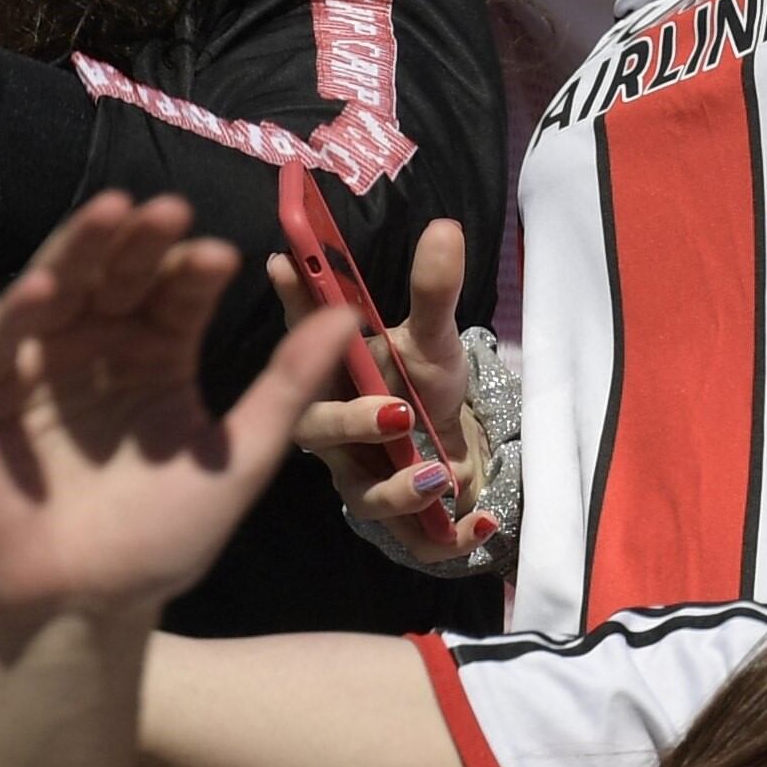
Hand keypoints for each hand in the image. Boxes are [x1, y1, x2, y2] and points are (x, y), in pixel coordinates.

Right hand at [0, 193, 356, 653]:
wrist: (90, 606)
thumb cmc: (165, 537)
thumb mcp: (239, 457)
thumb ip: (288, 385)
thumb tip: (350, 314)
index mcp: (161, 355)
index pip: (179, 294)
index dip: (196, 271)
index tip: (223, 254)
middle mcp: (103, 347)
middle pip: (121, 275)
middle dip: (143, 241)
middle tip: (168, 207)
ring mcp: (45, 364)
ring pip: (64, 287)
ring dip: (81, 248)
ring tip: (111, 211)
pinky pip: (4, 341)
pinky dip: (21, 309)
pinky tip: (47, 286)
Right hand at [271, 218, 498, 564]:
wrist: (455, 447)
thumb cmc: (425, 386)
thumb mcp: (434, 340)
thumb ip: (434, 292)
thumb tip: (445, 227)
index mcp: (336, 372)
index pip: (304, 336)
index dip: (292, 303)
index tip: (285, 261)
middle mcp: (336, 429)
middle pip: (317, 432)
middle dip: (349, 422)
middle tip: (396, 411)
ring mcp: (362, 478)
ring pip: (362, 495)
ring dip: (400, 490)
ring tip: (440, 476)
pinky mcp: (397, 520)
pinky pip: (412, 539)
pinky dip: (447, 536)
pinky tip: (481, 520)